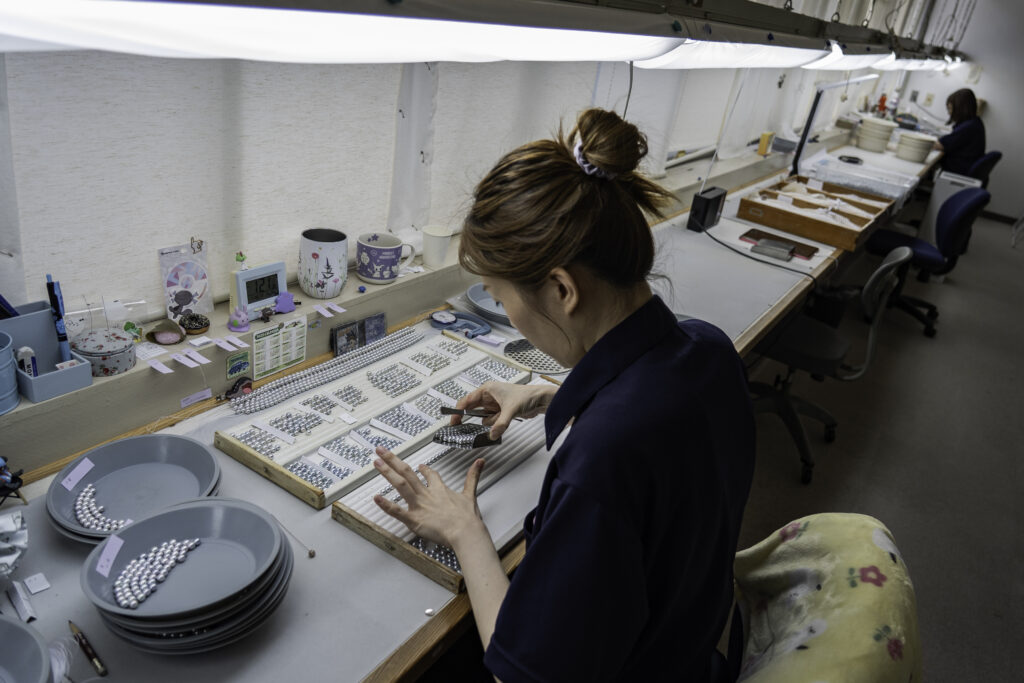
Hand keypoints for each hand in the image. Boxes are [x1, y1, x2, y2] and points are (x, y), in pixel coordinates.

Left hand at [372, 447, 486, 546]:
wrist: (466, 532)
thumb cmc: (468, 518)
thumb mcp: (471, 494)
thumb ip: (473, 476)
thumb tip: (480, 462)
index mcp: (440, 489)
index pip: (430, 475)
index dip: (424, 470)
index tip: (419, 466)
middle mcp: (427, 494)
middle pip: (407, 472)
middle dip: (393, 460)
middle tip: (381, 450)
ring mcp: (419, 505)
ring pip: (400, 484)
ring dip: (387, 472)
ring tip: (376, 462)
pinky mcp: (414, 519)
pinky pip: (397, 511)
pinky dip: (385, 505)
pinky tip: (376, 498)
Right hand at [452, 381, 555, 439]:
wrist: (540, 399)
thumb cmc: (526, 395)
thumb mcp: (511, 410)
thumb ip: (500, 424)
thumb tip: (492, 434)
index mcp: (487, 389)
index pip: (467, 401)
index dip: (458, 411)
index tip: (453, 421)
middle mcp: (489, 396)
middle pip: (473, 409)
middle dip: (470, 418)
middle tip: (460, 428)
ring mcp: (494, 404)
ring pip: (483, 417)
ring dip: (489, 422)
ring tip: (496, 421)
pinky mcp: (500, 411)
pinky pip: (492, 421)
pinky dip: (494, 424)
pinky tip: (501, 422)